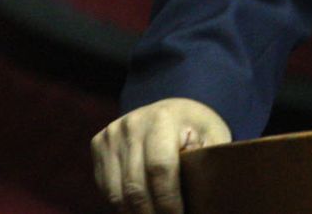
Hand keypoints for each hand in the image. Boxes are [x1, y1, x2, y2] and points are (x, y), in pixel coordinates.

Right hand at [92, 98, 230, 213]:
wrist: (170, 108)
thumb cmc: (197, 127)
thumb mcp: (213, 136)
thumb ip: (207, 162)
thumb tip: (201, 195)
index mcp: (163, 118)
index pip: (160, 169)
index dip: (168, 201)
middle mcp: (132, 124)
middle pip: (135, 185)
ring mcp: (111, 135)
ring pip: (117, 192)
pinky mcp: (98, 145)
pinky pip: (106, 188)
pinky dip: (122, 205)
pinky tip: (139, 211)